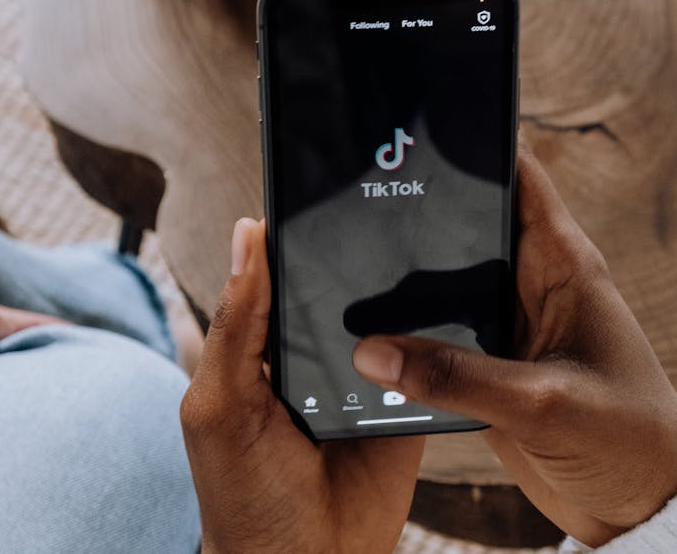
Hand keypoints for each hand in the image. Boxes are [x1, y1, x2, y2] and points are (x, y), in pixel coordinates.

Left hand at [181, 219, 423, 553]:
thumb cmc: (243, 494)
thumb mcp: (220, 405)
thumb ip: (236, 327)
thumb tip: (247, 235)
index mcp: (262, 347)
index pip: (279, 272)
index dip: (295, 230)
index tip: (321, 181)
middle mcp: (313, 354)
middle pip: (340, 285)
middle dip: (358, 252)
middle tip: (388, 199)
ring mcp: (364, 377)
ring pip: (388, 314)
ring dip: (406, 289)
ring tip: (429, 237)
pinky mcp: (407, 403)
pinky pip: (427, 359)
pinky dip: (439, 336)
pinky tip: (455, 305)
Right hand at [352, 150, 676, 546]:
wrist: (641, 505)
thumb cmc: (626, 441)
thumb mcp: (542, 404)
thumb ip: (458, 377)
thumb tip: (373, 351)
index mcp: (563, 264)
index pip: (516, 175)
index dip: (470, 143)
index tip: (411, 127)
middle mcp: (533, 284)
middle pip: (466, 224)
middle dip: (417, 213)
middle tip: (351, 202)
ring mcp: (509, 325)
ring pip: (445, 282)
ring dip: (405, 283)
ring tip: (341, 273)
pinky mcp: (491, 366)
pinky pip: (439, 335)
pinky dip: (408, 335)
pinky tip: (365, 338)